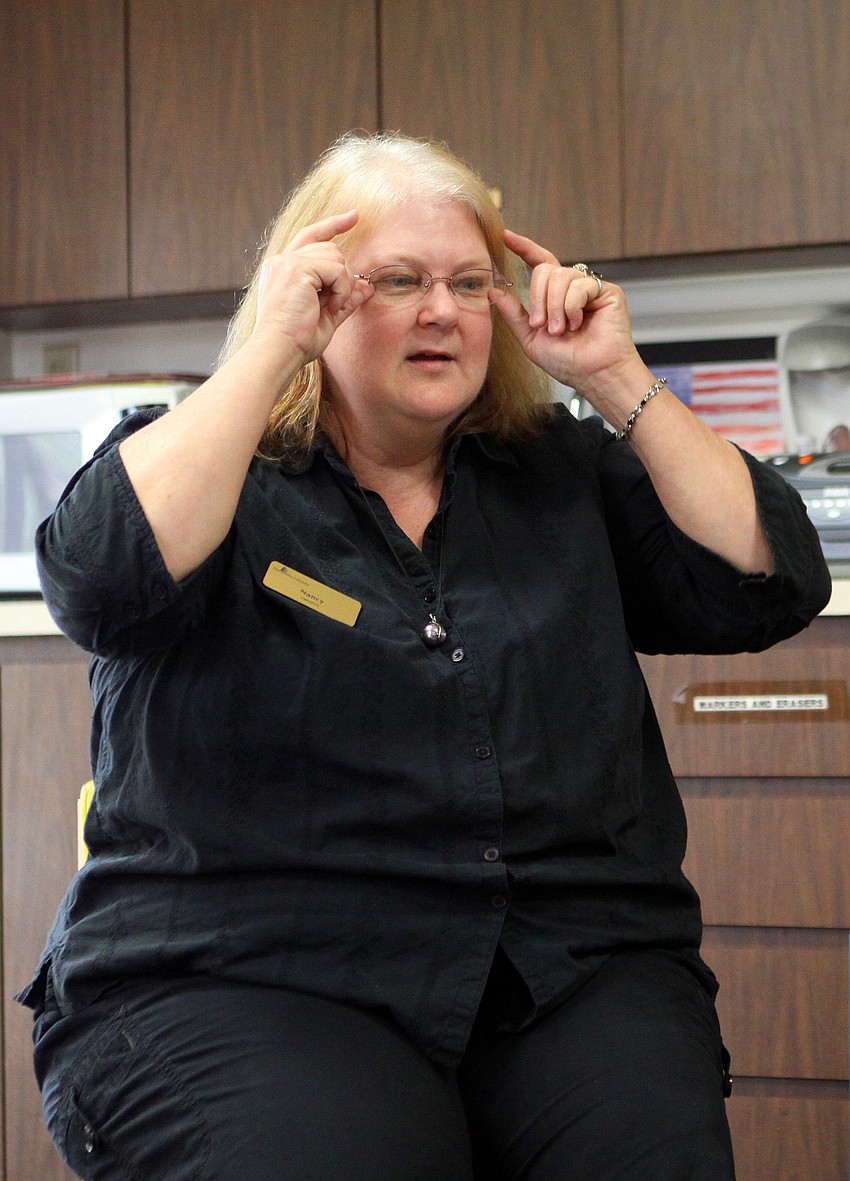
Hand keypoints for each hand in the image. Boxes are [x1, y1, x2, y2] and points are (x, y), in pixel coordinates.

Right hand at [252, 211, 371, 365]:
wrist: (278, 350)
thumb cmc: (297, 341)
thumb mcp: (327, 317)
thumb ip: (345, 299)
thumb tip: (367, 286)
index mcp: (283, 270)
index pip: (311, 237)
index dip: (333, 225)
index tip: (355, 216)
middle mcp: (282, 261)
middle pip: (330, 249)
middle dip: (342, 276)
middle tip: (334, 303)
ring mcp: (287, 262)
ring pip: (335, 257)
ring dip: (342, 286)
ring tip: (329, 308)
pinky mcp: (297, 268)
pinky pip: (336, 269)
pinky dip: (341, 290)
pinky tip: (329, 307)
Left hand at [489, 228, 640, 389]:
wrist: (593, 375)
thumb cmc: (567, 362)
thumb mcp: (530, 339)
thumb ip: (514, 314)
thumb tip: (494, 292)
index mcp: (554, 297)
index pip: (539, 263)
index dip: (523, 248)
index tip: (505, 236)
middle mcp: (572, 288)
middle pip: (545, 270)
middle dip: (538, 299)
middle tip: (542, 325)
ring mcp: (589, 288)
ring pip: (560, 277)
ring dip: (554, 307)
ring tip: (561, 330)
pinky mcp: (606, 291)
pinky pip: (578, 286)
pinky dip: (571, 307)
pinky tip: (577, 324)